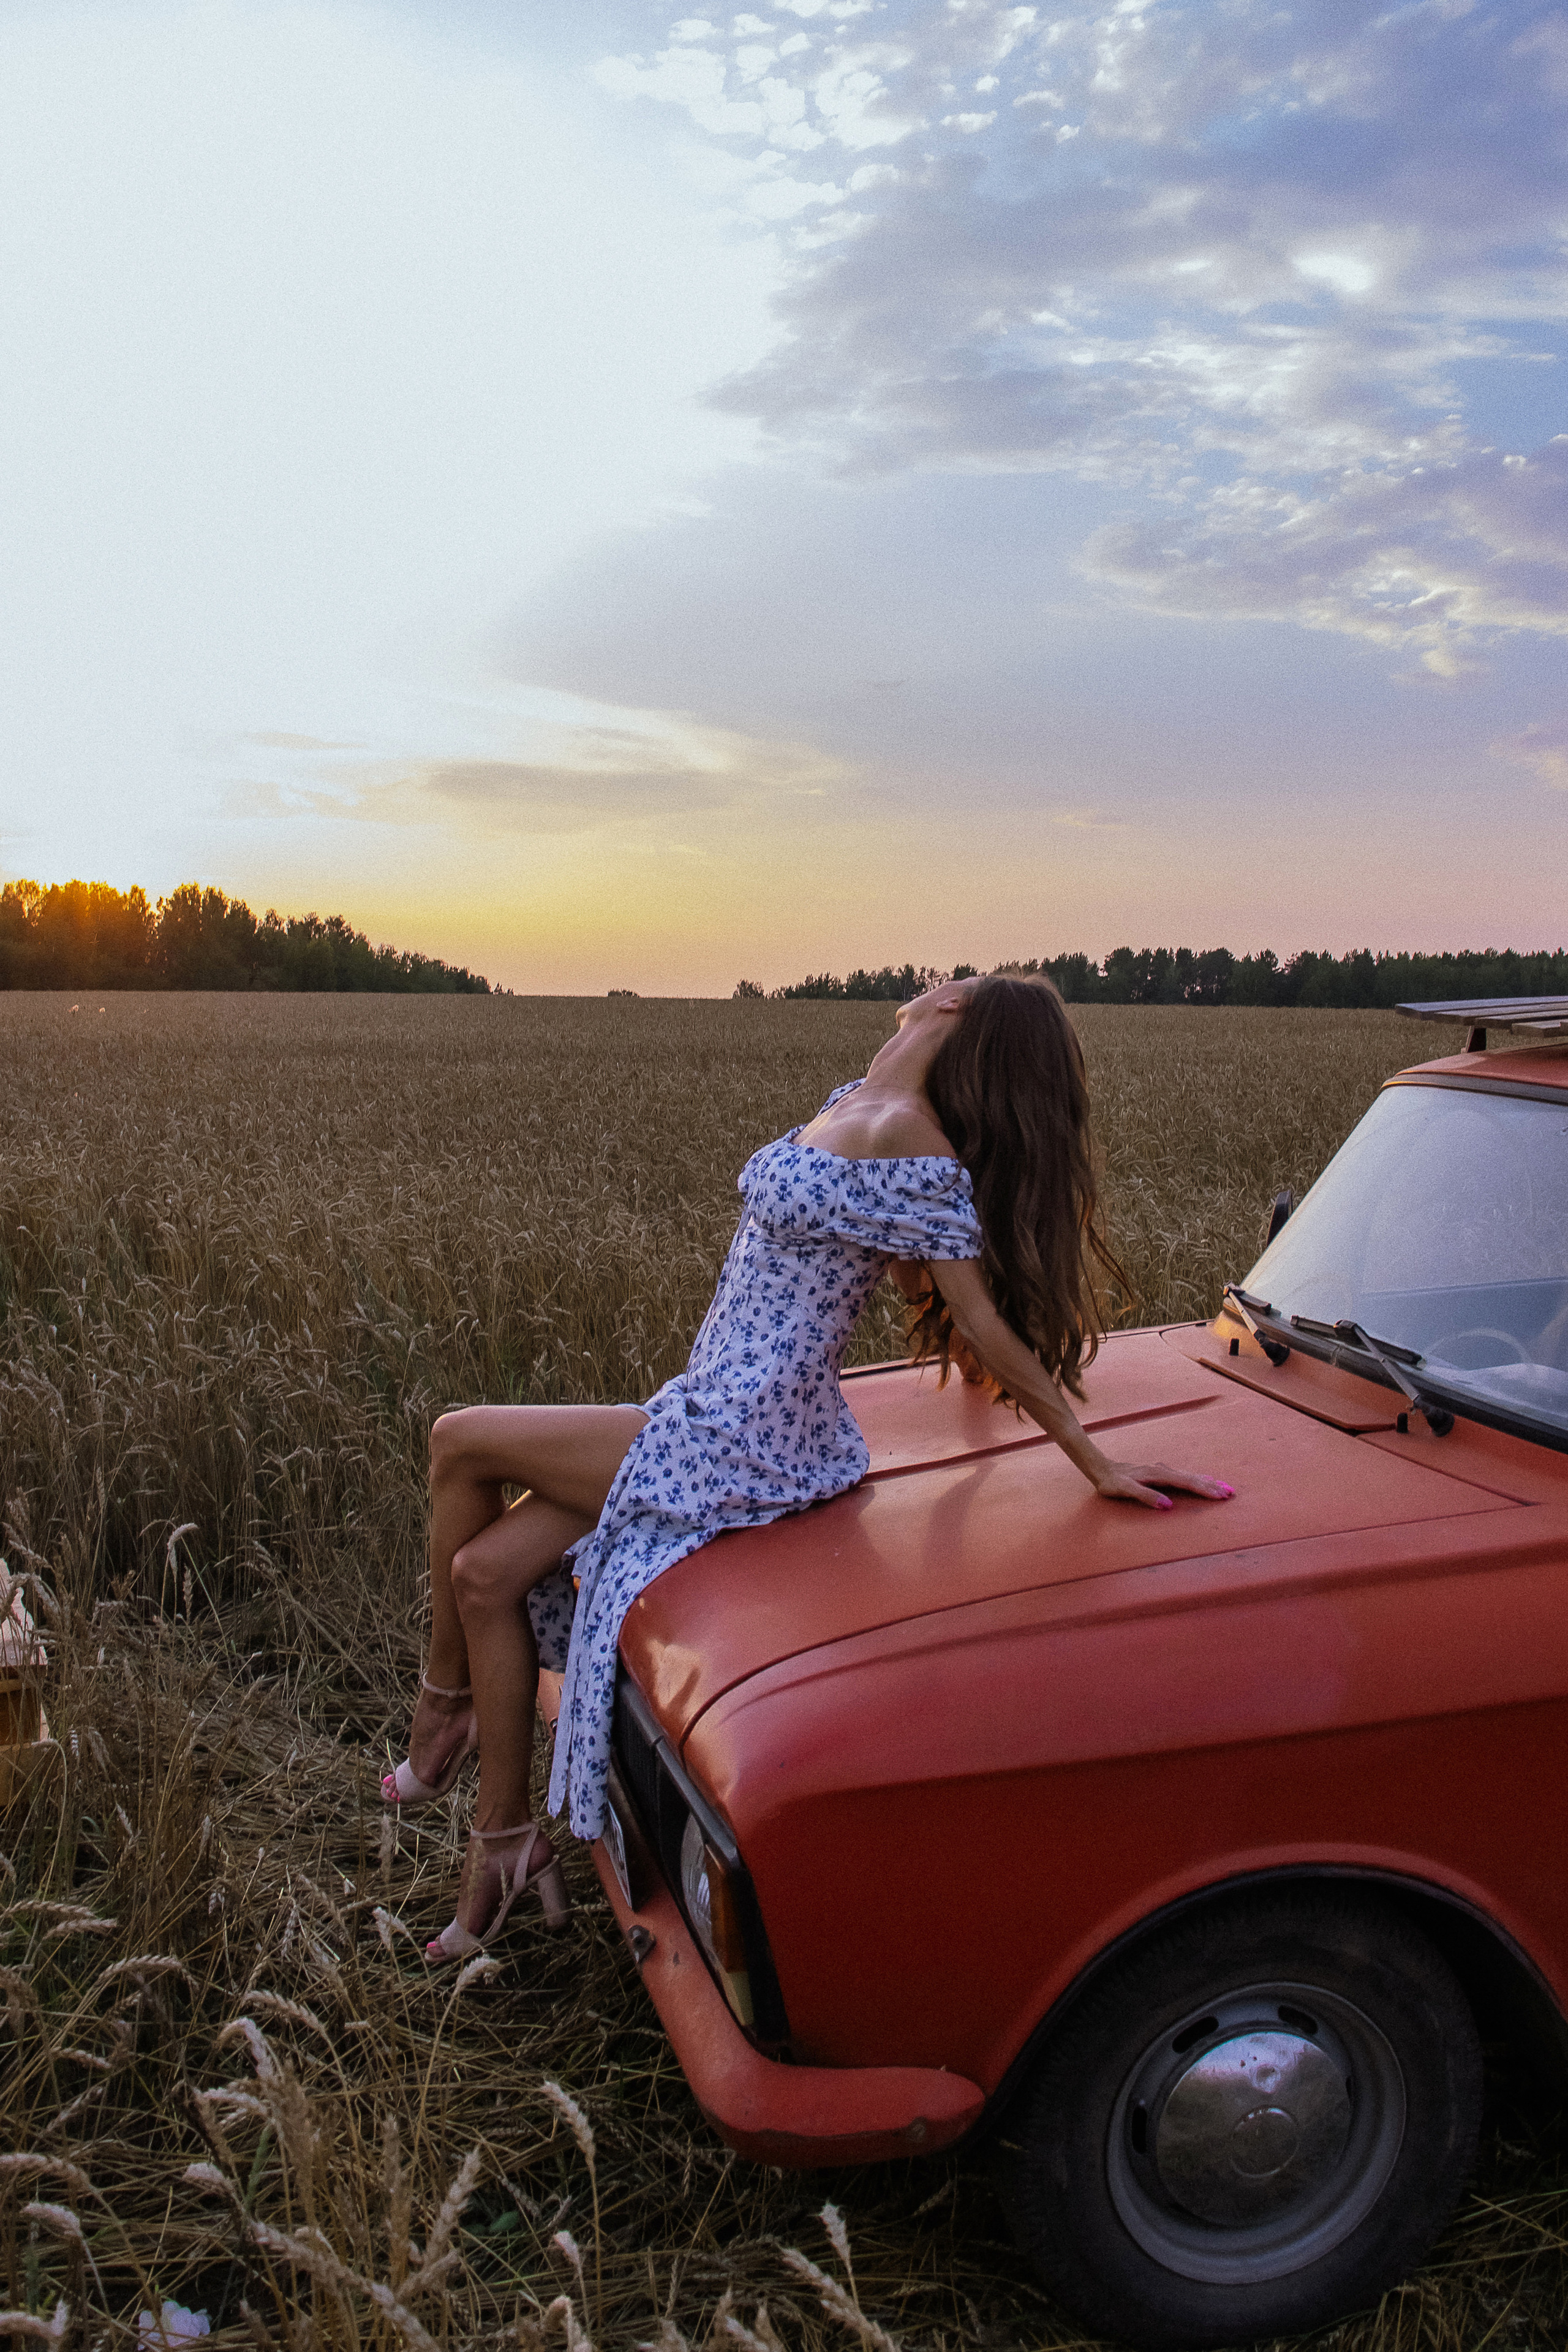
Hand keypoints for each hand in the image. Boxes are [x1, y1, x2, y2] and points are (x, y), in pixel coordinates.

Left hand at [1092, 1462, 1236, 1511]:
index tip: (1220, 1496)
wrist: (1101, 1469)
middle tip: (1230, 1493)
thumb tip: (1168, 1505)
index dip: (1204, 1489)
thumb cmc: (1112, 1483)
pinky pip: (1184, 1476)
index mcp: (1158, 1475)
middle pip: (1192, 1478)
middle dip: (1212, 1486)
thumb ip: (1146, 1497)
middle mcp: (1163, 1470)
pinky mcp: (1160, 1473)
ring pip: (1190, 1476)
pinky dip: (1197, 1478)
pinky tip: (1204, 1479)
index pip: (1186, 1483)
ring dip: (1207, 1482)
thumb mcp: (1125, 1491)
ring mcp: (1162, 1471)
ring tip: (1224, 1487)